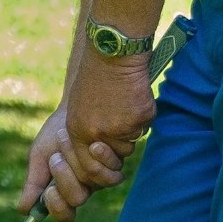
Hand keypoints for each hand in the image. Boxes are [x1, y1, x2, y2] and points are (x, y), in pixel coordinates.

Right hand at [19, 107, 123, 221]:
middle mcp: (85, 187)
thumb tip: (22, 210)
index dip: (57, 208)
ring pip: (94, 184)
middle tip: (56, 157)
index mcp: (64, 190)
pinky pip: (114, 171)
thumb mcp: (39, 156)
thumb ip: (33, 183)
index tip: (48, 192)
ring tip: (67, 138)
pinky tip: (94, 143)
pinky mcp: (117, 163)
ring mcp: (102, 176)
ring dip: (78, 160)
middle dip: (64, 177)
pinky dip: (102, 157)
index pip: (64, 215)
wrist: (74, 108)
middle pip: (78, 199)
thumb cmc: (53, 134)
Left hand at [62, 50, 156, 184]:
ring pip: (131, 144)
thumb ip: (86, 131)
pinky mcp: (139, 120)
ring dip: (131, 130)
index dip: (100, 166)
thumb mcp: (79, 106)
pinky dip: (142, 115)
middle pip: (114, 160)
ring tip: (124, 104)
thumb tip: (96, 153)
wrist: (112, 53)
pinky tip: (134, 96)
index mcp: (78, 131)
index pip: (88, 168)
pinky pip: (144, 127)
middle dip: (119, 151)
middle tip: (120, 129)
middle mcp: (97, 134)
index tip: (106, 155)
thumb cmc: (95, 76)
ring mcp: (119, 129)